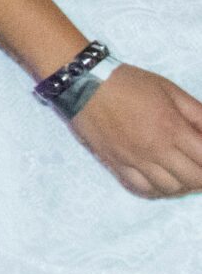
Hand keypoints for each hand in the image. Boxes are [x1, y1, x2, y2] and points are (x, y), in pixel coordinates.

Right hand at [68, 65, 201, 198]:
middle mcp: (156, 150)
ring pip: (169, 189)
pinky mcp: (117, 164)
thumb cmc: (129, 83)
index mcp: (173, 128)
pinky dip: (157, 189)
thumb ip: (198, 113)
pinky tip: (160, 179)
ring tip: (181, 172)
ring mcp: (135, 160)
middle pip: (193, 179)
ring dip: (182, 184)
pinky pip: (142, 189)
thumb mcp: (170, 90)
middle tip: (198, 164)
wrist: (83, 83)